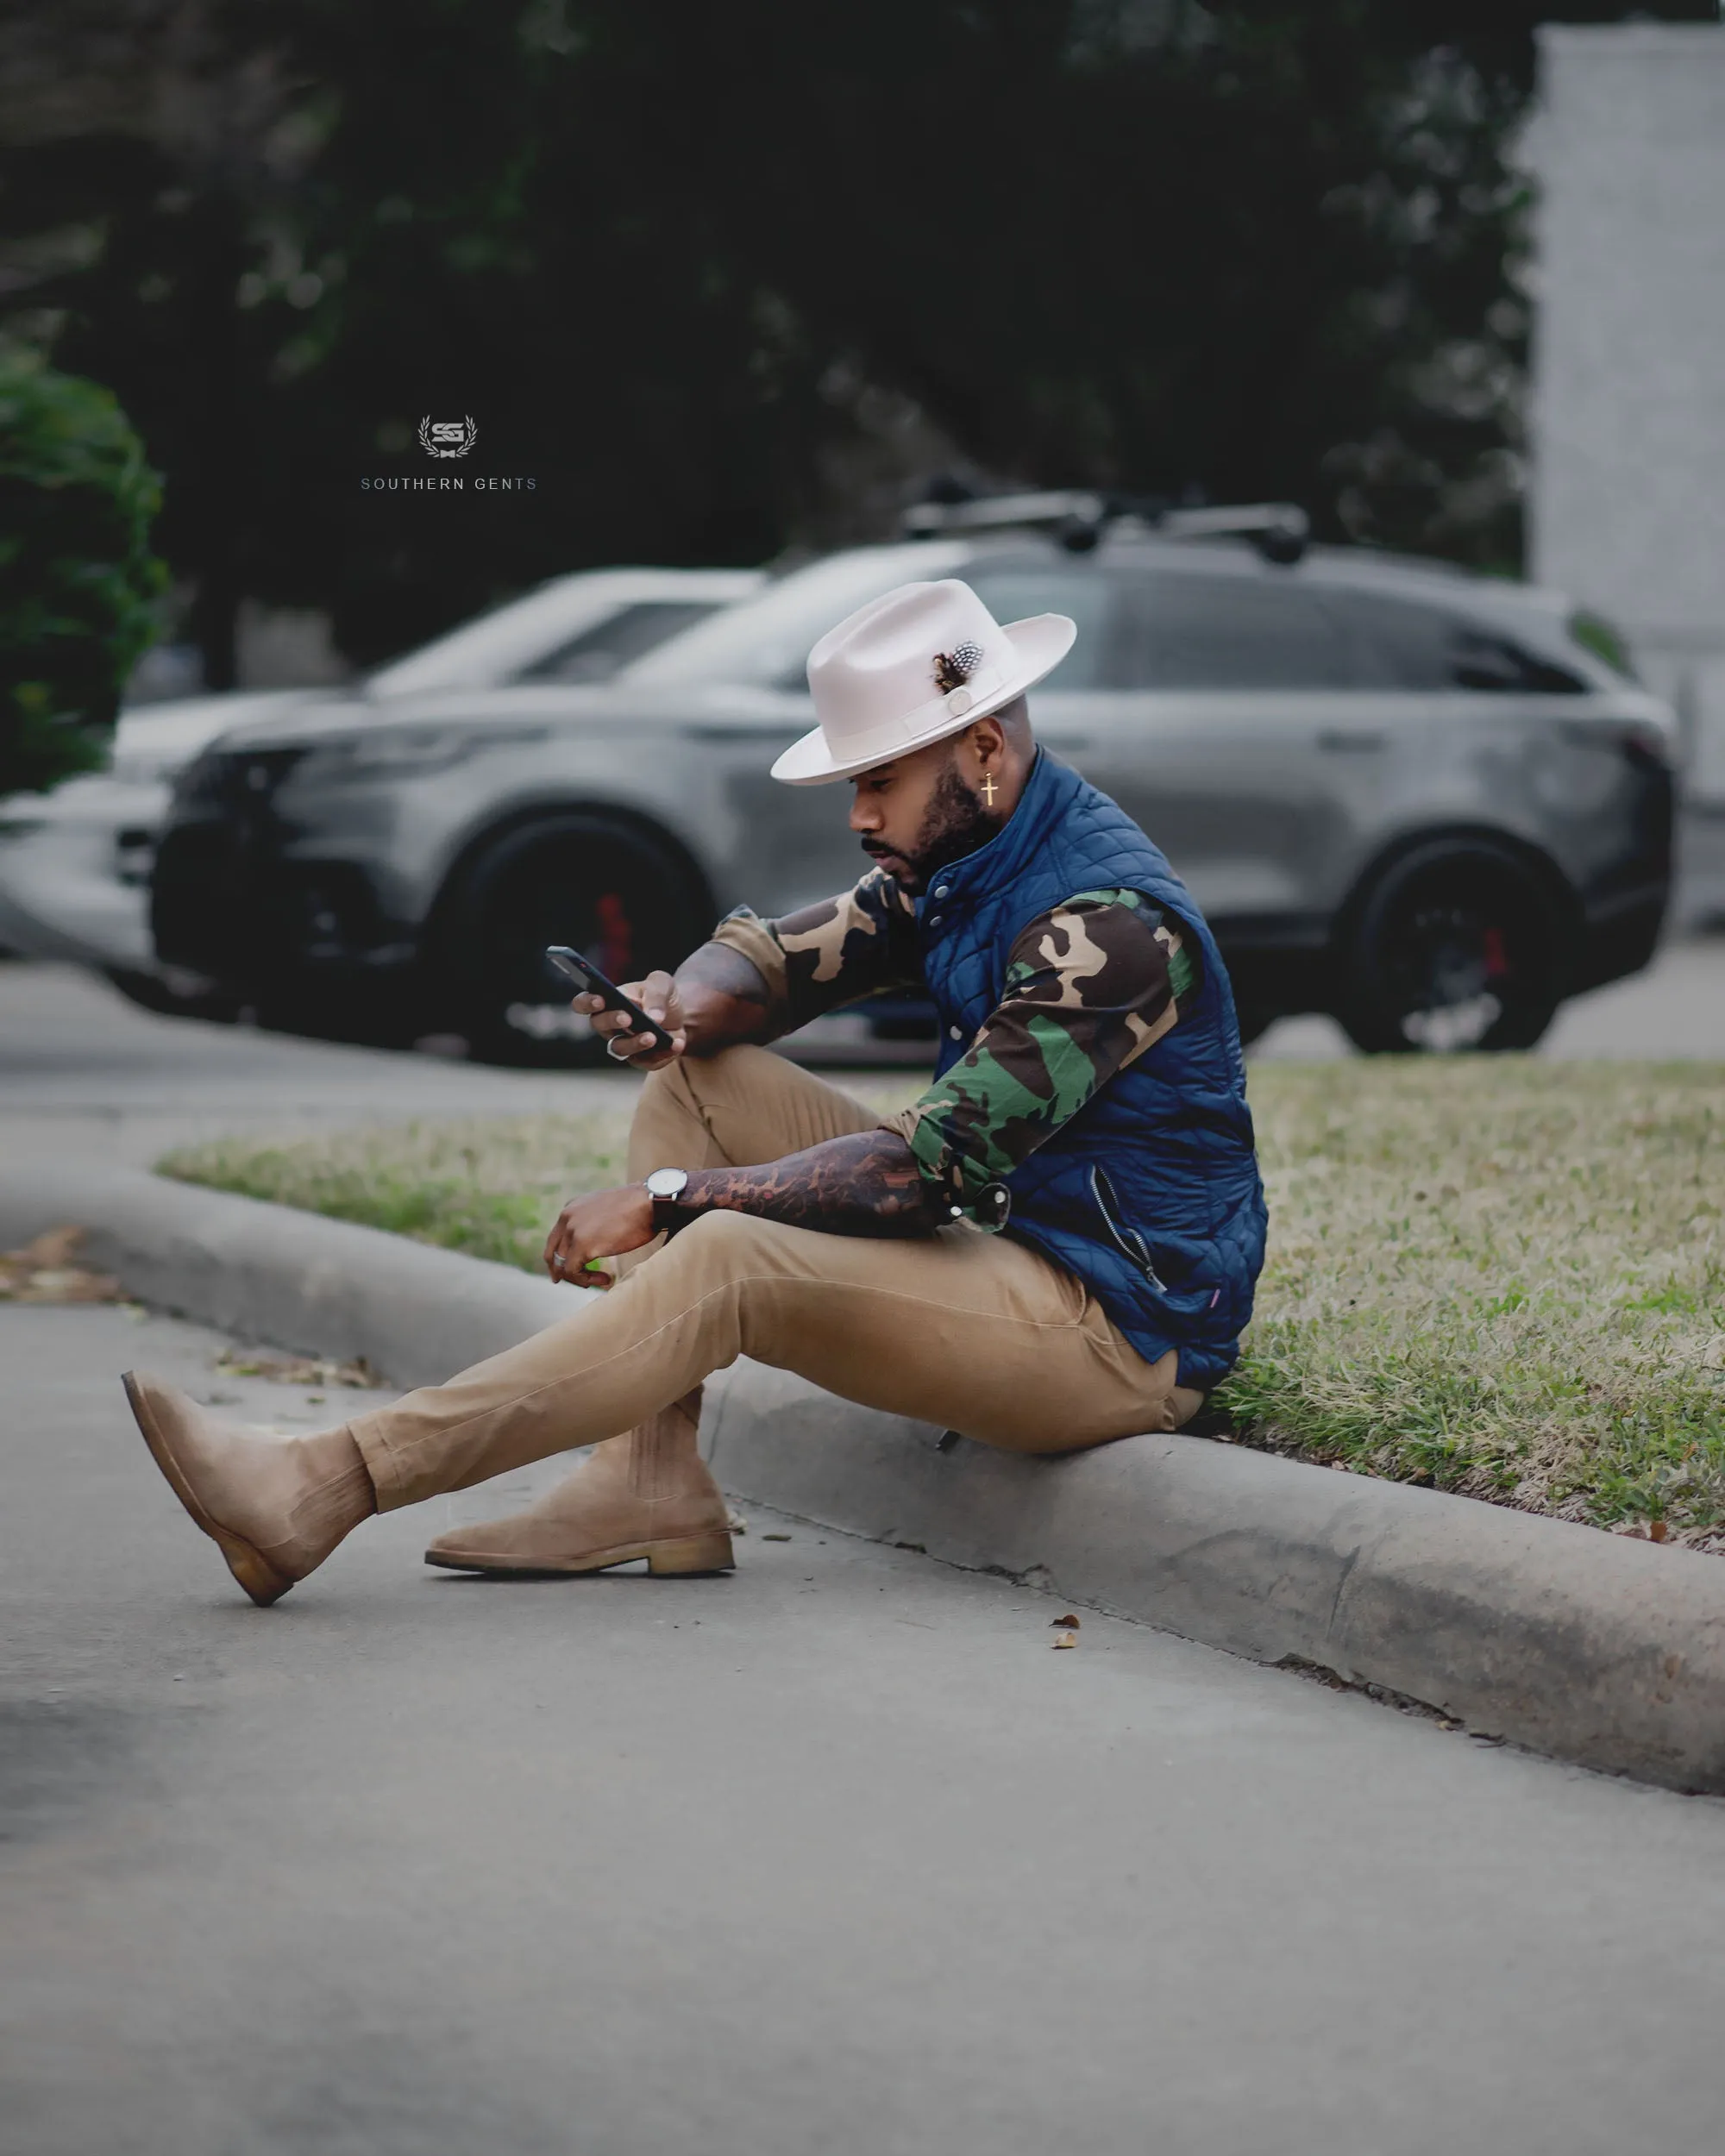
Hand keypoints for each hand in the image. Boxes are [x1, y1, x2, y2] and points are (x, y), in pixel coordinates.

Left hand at [542, 1185, 656, 1285]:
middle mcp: (567, 1217)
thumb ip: (596, 1221)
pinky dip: (586, 1280)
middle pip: (552, 1252)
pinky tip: (606, 1279)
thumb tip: (598, 1239)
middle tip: (566, 1281)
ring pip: (561, 1265)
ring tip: (601, 1280)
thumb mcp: (608, 1209)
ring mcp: (572, 1231)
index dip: (560, 1255)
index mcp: (572, 1208)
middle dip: (559, 1270)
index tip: (571, 1268)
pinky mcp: (581, 1246)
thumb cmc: (639, 1207)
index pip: (556, 1237)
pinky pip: (572, 1272)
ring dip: (579, 1278)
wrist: (650, 1203)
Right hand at [572, 969, 686, 1070]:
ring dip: (635, 1043)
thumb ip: (656, 993)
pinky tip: (676, 1043)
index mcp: (607, 1001)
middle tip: (628, 1017)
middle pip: (599, 1025)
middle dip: (612, 1020)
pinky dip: (663, 1054)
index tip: (600, 1000)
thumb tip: (653, 1016)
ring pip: (620, 1049)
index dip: (587, 1002)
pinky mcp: (642, 1059)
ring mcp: (624, 1044)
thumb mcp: (662, 984)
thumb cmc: (661, 995)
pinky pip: (647, 1062)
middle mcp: (609, 1025)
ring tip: (653, 1036)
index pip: (584, 1003)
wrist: (682, 1014)